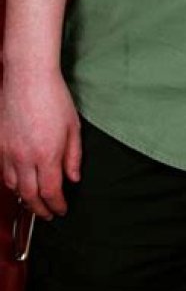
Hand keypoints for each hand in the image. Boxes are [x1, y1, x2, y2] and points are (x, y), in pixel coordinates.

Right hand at [1, 71, 81, 219]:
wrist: (28, 77)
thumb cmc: (54, 97)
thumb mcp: (74, 126)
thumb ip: (73, 156)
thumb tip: (73, 178)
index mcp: (46, 154)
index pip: (51, 192)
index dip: (57, 205)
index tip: (62, 210)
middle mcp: (24, 158)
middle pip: (29, 196)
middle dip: (40, 210)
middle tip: (48, 214)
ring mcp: (7, 152)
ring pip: (13, 187)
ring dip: (24, 198)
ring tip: (35, 202)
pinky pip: (2, 172)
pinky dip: (11, 183)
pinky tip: (19, 183)